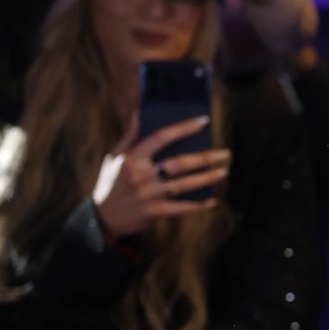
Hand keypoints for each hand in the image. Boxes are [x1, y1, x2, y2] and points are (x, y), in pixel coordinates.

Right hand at [91, 114, 228, 240]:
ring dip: (208, 178)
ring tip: (224, 172)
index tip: (204, 121)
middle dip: (207, 157)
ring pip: (185, 184)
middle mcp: (142, 174)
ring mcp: (149, 194)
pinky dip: (198, 205)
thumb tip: (140, 112)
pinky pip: (181, 208)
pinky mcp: (153, 212)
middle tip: (226, 154)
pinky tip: (212, 200)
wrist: (102, 218)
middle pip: (181, 162)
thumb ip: (130, 135)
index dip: (184, 127)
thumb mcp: (115, 156)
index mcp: (133, 157)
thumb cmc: (111, 182)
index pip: (162, 136)